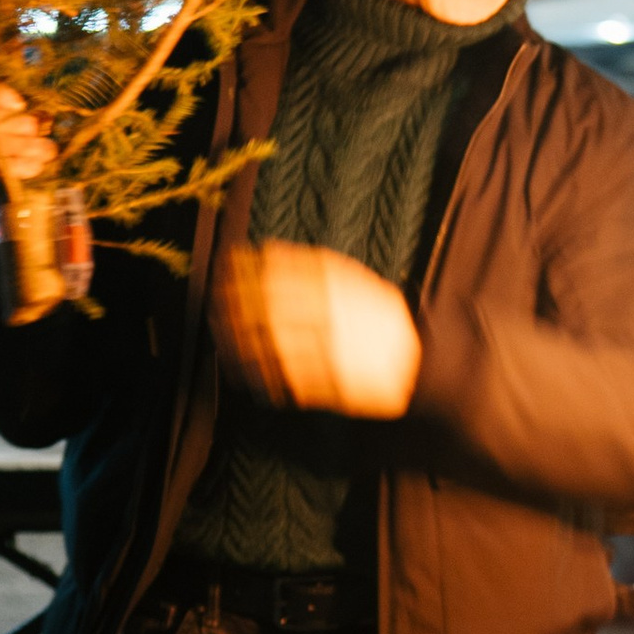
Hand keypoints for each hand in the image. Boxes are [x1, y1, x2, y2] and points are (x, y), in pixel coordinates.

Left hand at [215, 243, 423, 418]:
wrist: (420, 362)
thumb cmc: (380, 319)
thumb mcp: (356, 280)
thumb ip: (315, 267)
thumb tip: (264, 252)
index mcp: (337, 285)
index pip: (277, 271)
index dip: (243, 270)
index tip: (222, 269)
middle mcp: (331, 313)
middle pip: (267, 305)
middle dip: (234, 305)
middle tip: (214, 304)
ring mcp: (330, 348)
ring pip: (270, 342)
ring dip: (239, 340)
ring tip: (220, 337)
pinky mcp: (330, 381)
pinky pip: (285, 376)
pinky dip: (261, 373)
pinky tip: (243, 369)